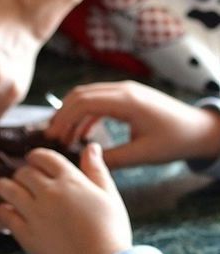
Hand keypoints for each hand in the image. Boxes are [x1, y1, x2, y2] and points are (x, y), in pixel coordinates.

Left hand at [0, 144, 131, 253]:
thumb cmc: (111, 233)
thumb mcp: (109, 196)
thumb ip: (96, 170)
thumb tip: (91, 147)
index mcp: (71, 180)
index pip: (43, 157)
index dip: (36, 158)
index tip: (34, 163)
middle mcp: (49, 193)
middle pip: (23, 172)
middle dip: (23, 175)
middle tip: (25, 183)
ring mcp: (34, 213)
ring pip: (6, 188)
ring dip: (5, 187)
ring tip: (9, 192)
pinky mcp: (25, 234)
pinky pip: (4, 214)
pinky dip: (3, 210)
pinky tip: (9, 212)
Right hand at [45, 81, 219, 168]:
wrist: (200, 129)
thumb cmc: (175, 141)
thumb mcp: (141, 155)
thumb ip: (110, 159)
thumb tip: (82, 162)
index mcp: (127, 101)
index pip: (83, 102)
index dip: (63, 119)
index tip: (52, 138)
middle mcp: (124, 91)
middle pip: (80, 94)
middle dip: (61, 115)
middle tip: (51, 138)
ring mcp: (126, 91)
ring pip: (87, 96)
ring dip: (71, 114)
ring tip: (63, 138)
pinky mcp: (127, 97)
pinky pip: (98, 101)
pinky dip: (84, 115)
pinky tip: (80, 134)